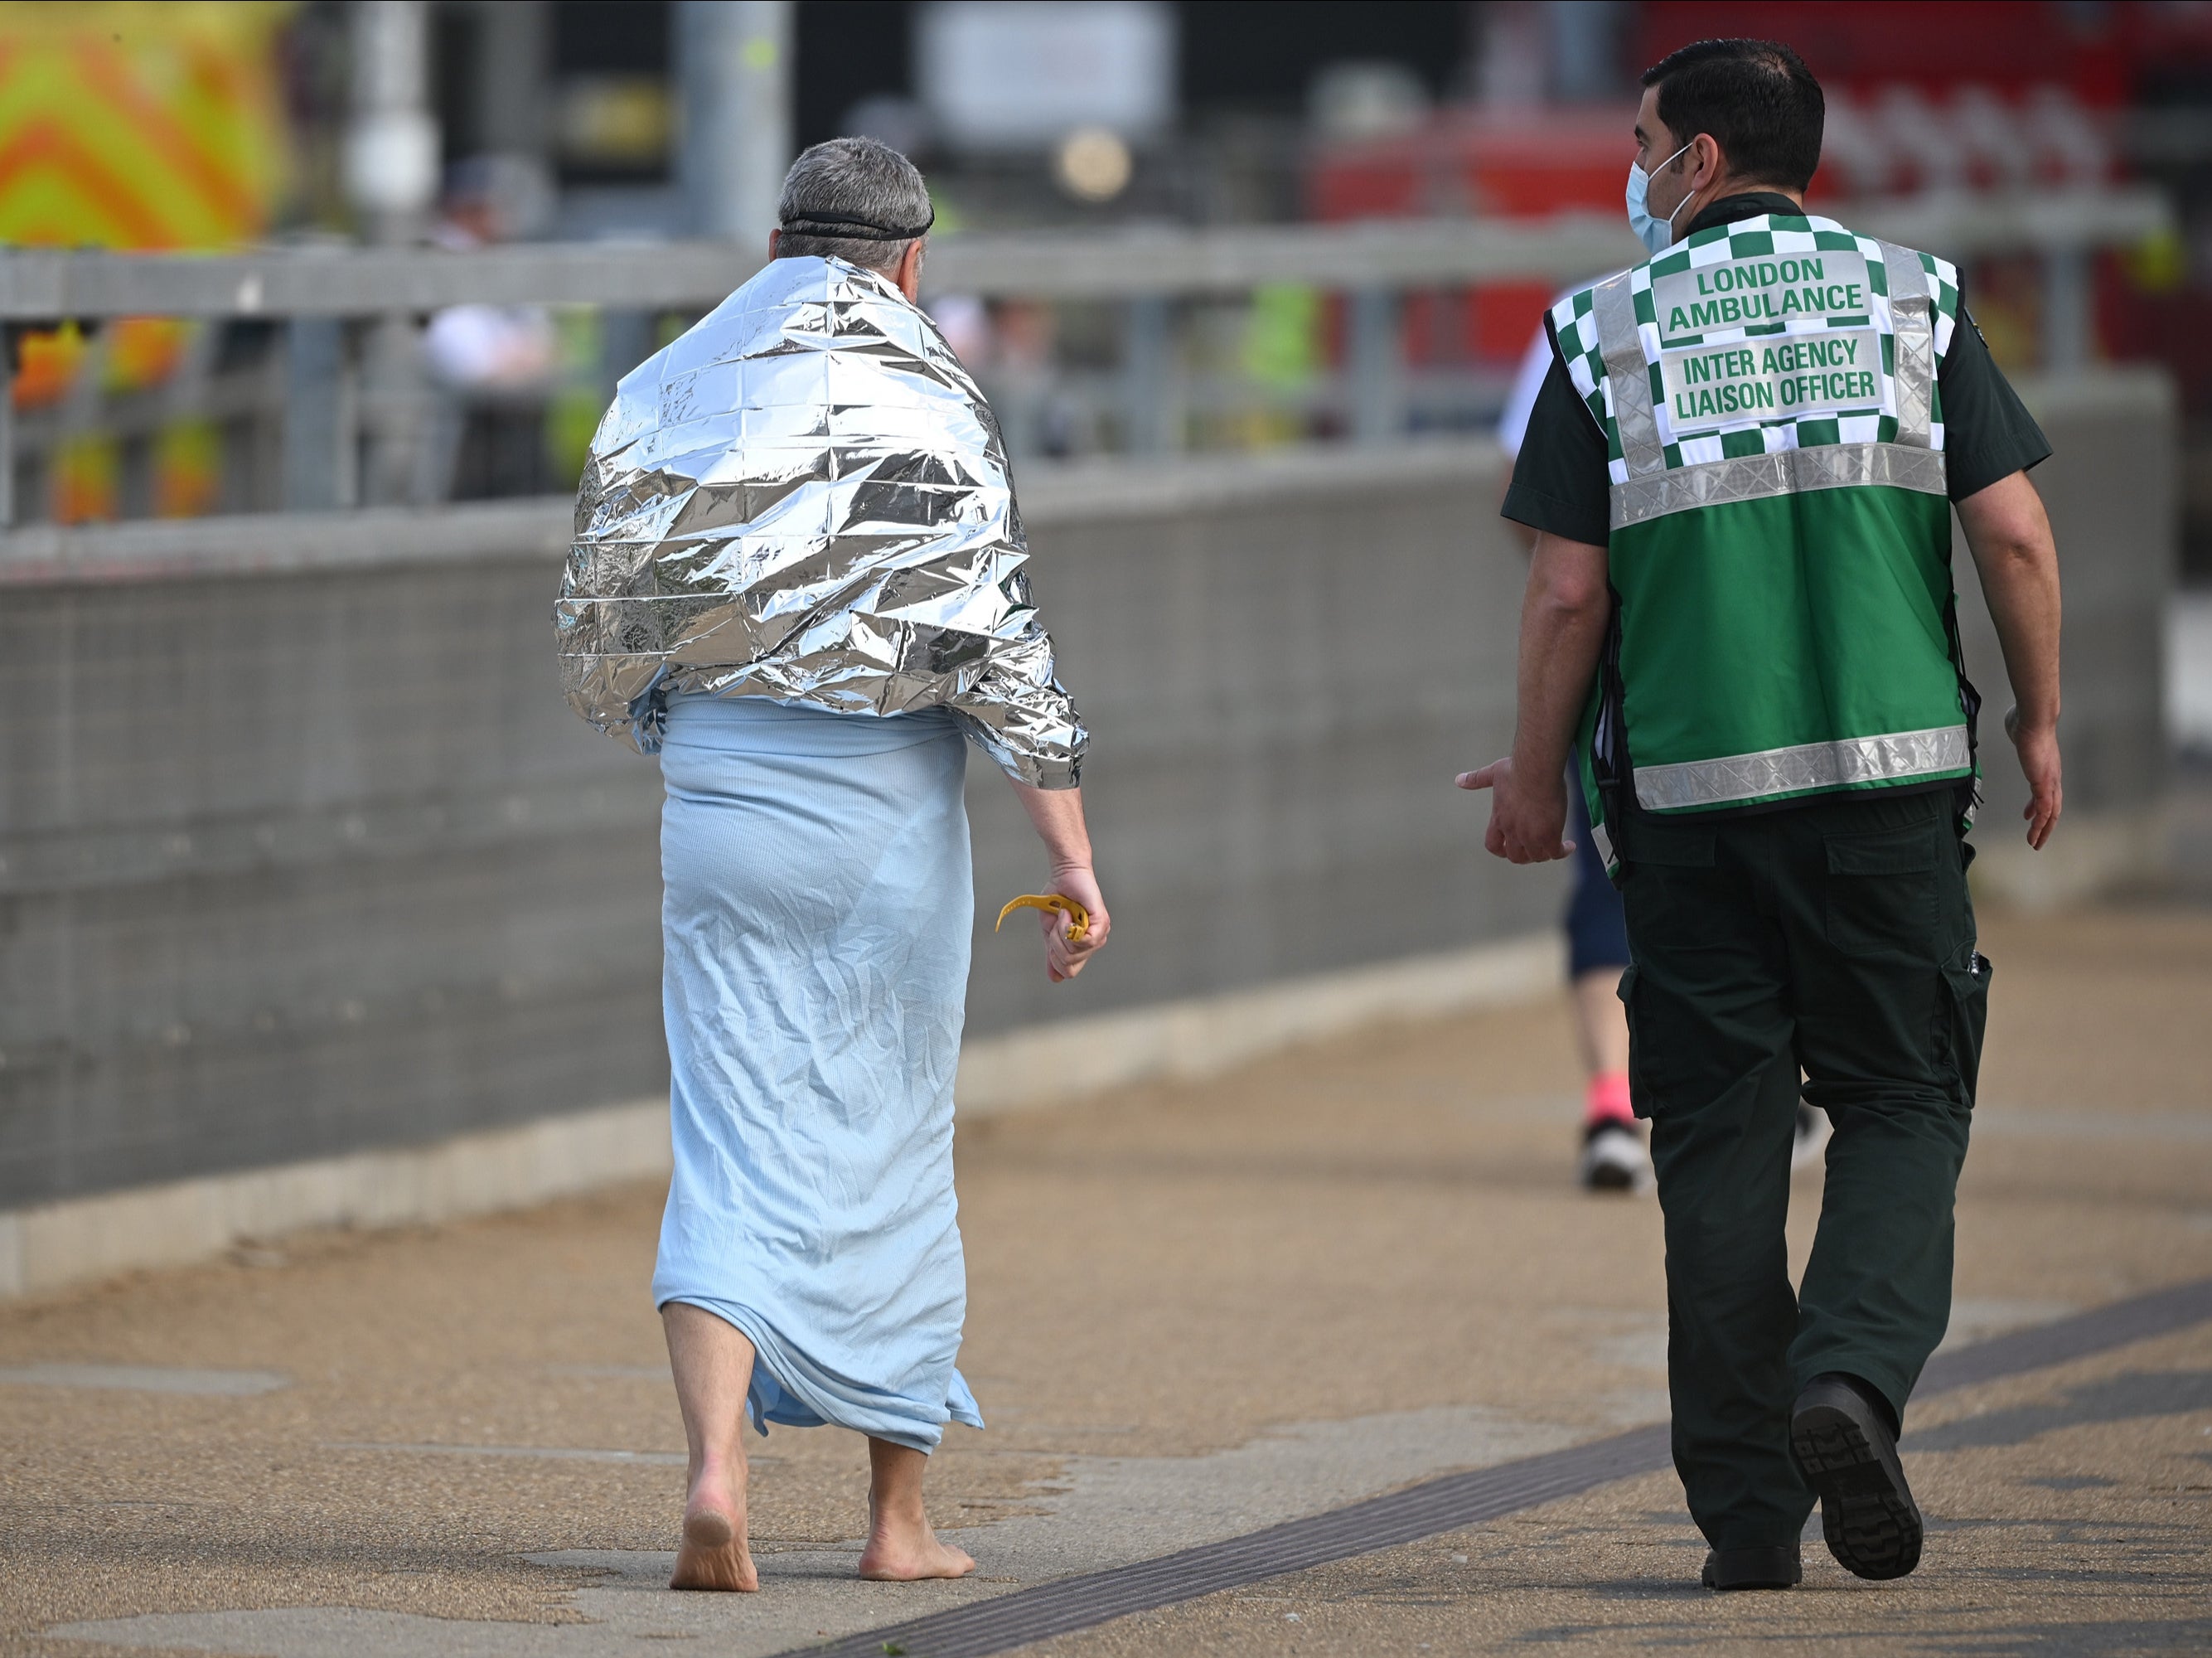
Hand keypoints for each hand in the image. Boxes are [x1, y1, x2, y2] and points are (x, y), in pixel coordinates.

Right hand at [1037, 864, 1109, 982]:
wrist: (1063, 877)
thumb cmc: (1057, 900)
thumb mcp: (1050, 932)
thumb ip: (1053, 954)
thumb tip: (1054, 979)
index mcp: (1082, 947)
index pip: (1069, 972)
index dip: (1055, 961)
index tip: (1050, 939)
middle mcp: (1094, 943)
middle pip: (1070, 965)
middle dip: (1055, 947)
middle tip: (1056, 926)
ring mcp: (1100, 933)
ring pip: (1075, 952)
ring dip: (1060, 933)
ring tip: (1064, 914)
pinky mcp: (1102, 923)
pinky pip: (1085, 940)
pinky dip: (1068, 926)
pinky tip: (1068, 913)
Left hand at [1456, 755, 1573, 862]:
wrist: (1536, 769)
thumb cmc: (1517, 769)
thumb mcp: (1493, 773)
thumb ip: (1477, 779)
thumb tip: (1458, 780)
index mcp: (1499, 818)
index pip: (1493, 845)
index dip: (1502, 850)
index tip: (1510, 849)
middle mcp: (1512, 831)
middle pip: (1516, 856)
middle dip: (1526, 856)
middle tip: (1538, 849)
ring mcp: (1530, 835)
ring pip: (1536, 857)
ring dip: (1545, 854)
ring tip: (1556, 846)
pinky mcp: (1548, 835)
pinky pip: (1554, 853)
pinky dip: (1562, 852)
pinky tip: (1570, 846)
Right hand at [2005, 706, 2061, 849]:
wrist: (2034, 719)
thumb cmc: (2025, 720)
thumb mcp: (2019, 731)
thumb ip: (2018, 733)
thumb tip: (2014, 724)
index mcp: (2045, 767)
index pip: (2045, 792)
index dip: (2037, 806)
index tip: (2029, 816)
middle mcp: (2051, 776)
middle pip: (2053, 806)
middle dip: (2045, 824)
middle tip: (2037, 838)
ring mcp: (2049, 780)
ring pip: (2051, 812)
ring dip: (2043, 829)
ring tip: (2035, 843)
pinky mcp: (2044, 783)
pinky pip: (2045, 809)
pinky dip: (2041, 823)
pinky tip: (2035, 833)